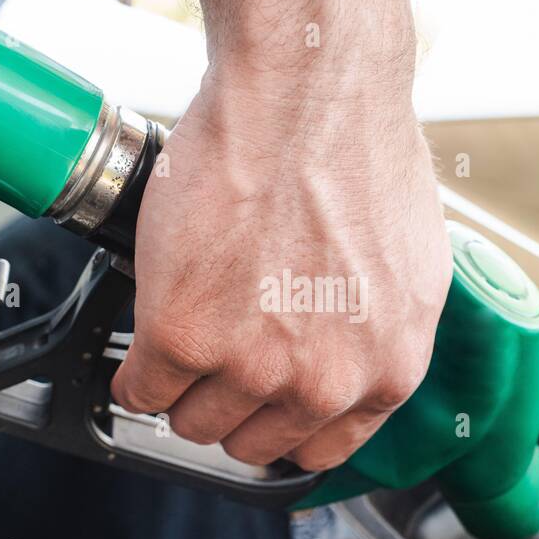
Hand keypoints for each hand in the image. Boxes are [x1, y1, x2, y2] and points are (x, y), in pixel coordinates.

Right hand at [111, 62, 452, 471]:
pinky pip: (140, 391)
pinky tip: (145, 335)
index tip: (260, 406)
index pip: (319, 449)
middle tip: (214, 361)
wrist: (308, 90)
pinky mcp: (183, 334)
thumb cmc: (359, 151)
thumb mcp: (405, 266)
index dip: (280, 424)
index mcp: (386, 371)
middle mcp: (325, 383)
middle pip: (251, 444)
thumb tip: (346, 351)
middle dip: (228, 406)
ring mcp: (252, 365)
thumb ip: (377, 332)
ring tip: (181, 341)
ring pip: (192, 422)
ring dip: (180, 391)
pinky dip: (133, 374)